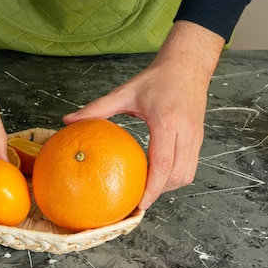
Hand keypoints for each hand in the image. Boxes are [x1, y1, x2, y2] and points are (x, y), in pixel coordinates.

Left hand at [64, 21, 224, 209]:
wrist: (188, 64)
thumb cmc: (158, 78)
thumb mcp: (124, 91)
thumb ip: (97, 108)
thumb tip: (68, 121)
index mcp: (167, 121)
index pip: (162, 163)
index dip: (152, 187)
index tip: (140, 203)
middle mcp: (186, 132)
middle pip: (177, 175)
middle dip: (159, 192)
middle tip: (138, 199)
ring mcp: (196, 136)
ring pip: (186, 174)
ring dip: (168, 186)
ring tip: (147, 189)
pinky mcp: (199, 138)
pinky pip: (190, 166)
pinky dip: (174, 176)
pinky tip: (157, 176)